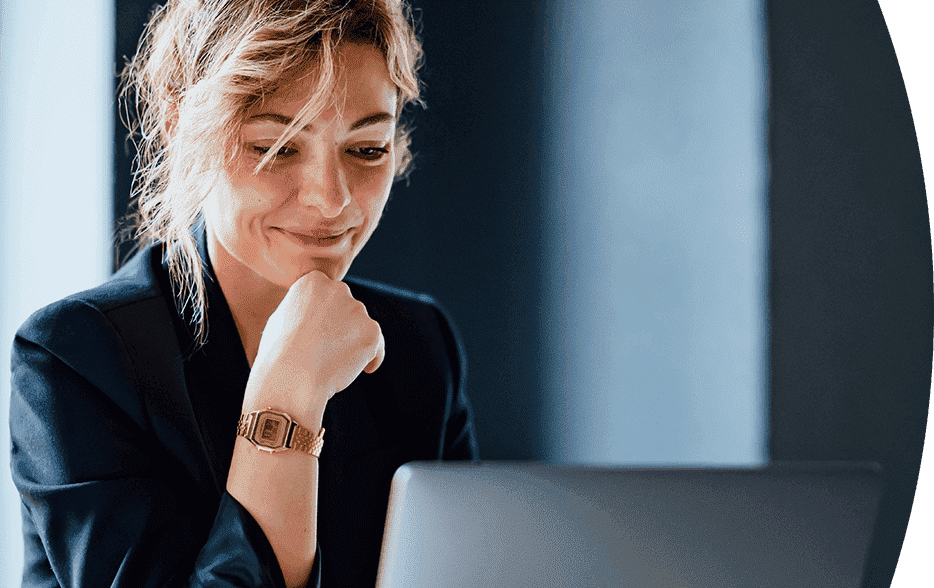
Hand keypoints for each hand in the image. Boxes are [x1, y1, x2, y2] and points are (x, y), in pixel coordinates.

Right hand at [246, 270, 384, 414]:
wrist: (291, 376)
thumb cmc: (278, 354)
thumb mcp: (281, 320)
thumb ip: (302, 310)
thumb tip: (313, 313)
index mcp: (313, 282)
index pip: (328, 295)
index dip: (326, 315)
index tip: (321, 332)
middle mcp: (338, 289)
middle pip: (348, 309)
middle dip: (342, 326)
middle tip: (329, 350)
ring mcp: (357, 310)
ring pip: (362, 328)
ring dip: (354, 342)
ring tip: (335, 363)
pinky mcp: (371, 331)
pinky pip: (377, 346)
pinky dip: (373, 357)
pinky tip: (365, 370)